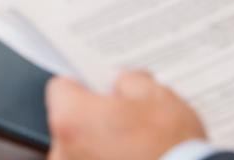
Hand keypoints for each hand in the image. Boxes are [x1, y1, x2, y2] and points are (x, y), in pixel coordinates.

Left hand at [45, 71, 204, 159]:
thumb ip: (131, 81)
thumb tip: (123, 84)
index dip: (84, 86)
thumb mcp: (158, 97)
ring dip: (99, 148)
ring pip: (80, 151)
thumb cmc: (173, 150)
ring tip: (134, 149)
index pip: (60, 88)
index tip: (99, 89)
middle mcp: (62, 152)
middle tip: (125, 121)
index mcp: (71, 118)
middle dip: (94, 119)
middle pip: (69, 123)